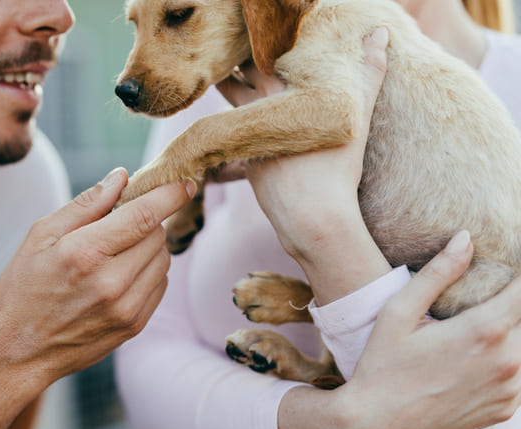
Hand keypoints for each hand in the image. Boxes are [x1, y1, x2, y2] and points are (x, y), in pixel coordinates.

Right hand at [0, 168, 195, 382]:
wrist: (18, 351)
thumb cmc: (23, 288)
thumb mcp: (40, 236)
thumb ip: (85, 205)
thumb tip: (121, 177)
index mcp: (85, 253)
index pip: (144, 216)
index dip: (170, 195)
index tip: (184, 183)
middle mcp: (111, 283)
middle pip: (158, 235)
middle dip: (146, 221)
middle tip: (120, 224)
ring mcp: (126, 308)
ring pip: (163, 260)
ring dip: (149, 248)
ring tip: (115, 253)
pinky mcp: (134, 326)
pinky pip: (160, 285)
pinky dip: (148, 272)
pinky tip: (119, 276)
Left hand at [218, 28, 392, 303]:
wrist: (312, 219)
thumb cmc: (336, 170)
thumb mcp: (356, 117)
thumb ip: (368, 72)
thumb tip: (380, 32)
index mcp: (281, 95)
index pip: (259, 57)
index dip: (254, 44)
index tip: (252, 30)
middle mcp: (256, 114)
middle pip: (235, 79)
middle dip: (233, 65)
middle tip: (231, 50)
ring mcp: (246, 138)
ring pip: (230, 106)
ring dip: (229, 91)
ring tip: (226, 77)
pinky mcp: (244, 160)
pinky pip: (232, 135)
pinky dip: (233, 125)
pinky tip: (235, 123)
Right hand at [338, 230, 520, 428]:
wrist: (376, 423)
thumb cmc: (382, 363)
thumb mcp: (399, 312)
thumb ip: (438, 273)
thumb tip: (466, 238)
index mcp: (485, 331)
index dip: (517, 277)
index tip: (505, 272)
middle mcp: (508, 362)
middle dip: (508, 308)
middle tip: (478, 306)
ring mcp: (509, 391)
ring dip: (508, 338)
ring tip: (472, 336)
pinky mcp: (504, 411)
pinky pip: (519, 379)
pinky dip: (505, 365)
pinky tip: (471, 363)